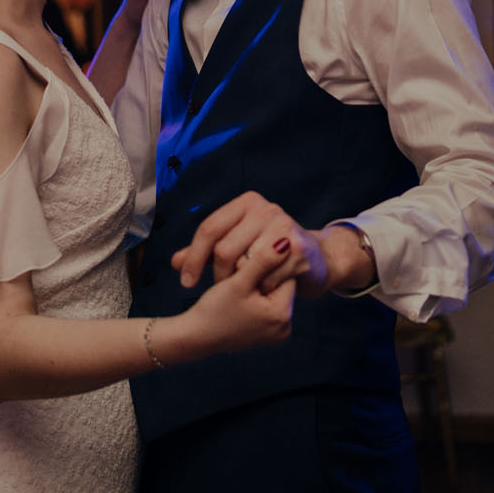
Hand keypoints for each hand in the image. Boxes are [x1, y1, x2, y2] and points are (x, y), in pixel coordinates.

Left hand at [171, 192, 373, 299]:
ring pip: (244, 263)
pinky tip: (264, 290)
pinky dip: (260, 289)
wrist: (318, 259)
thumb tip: (175, 262)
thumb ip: (206, 252)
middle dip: (217, 275)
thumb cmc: (269, 253)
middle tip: (219, 290)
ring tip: (242, 290)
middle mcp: (266, 208)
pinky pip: (265, 276)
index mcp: (247, 202)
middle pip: (224, 248)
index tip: (186, 282)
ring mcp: (284, 226)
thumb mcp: (237, 247)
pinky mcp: (297, 248)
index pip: (209, 228)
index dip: (194, 257)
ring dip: (239, 283)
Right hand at [187, 242, 294, 350]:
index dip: (266, 265)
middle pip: (280, 287)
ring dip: (260, 288)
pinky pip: (268, 310)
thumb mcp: (237, 282)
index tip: (246, 266)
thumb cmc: (213, 310)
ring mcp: (277, 335)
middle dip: (264, 278)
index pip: (285, 276)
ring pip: (274, 297)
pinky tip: (241, 301)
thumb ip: (262, 261)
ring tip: (239, 290)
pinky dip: (257, 301)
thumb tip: (287, 242)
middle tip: (241, 276)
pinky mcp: (269, 336)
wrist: (196, 338)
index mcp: (281, 315)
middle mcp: (284, 329)